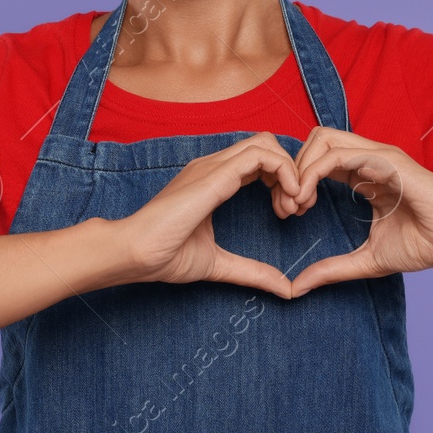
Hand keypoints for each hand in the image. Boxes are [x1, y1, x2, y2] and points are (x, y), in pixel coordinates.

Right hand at [115, 132, 301, 298]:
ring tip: (292, 206)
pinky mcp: (214, 175)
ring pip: (267, 143)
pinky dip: (284, 172)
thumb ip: (252, 272)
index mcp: (212, 180)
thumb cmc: (164, 256)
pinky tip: (286, 201)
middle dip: (291, 172)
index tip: (287, 213)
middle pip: (266, 144)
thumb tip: (285, 289)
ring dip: (290, 171)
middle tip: (297, 208)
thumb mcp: (219, 264)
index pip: (258, 160)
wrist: (134, 253)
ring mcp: (213, 166)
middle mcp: (213, 166)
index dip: (281, 180)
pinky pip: (261, 155)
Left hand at [287, 127, 432, 296]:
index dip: (296, 180)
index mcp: (364, 175)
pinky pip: (338, 155)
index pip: (319, 159)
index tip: (288, 212)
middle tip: (287, 206)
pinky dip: (313, 173)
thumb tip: (296, 288)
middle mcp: (369, 159)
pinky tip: (308, 199)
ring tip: (297, 203)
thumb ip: (332, 269)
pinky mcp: (387, 161)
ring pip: (322, 139)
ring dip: (300, 169)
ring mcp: (378, 156)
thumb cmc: (423, 245)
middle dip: (292, 169)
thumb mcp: (367, 260)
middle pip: (315, 141)